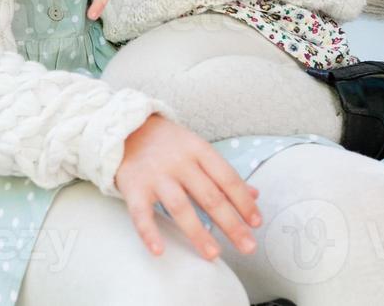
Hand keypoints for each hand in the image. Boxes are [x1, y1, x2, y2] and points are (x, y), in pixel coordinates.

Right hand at [115, 113, 261, 259]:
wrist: (126, 129)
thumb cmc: (168, 144)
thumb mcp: (198, 150)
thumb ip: (224, 174)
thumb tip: (254, 196)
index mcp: (198, 150)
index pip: (227, 178)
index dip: (244, 202)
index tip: (256, 223)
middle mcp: (179, 162)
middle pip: (209, 196)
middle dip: (231, 224)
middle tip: (247, 247)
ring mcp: (156, 175)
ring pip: (180, 206)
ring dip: (198, 232)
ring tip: (213, 254)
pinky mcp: (134, 187)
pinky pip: (141, 213)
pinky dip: (149, 232)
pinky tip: (159, 250)